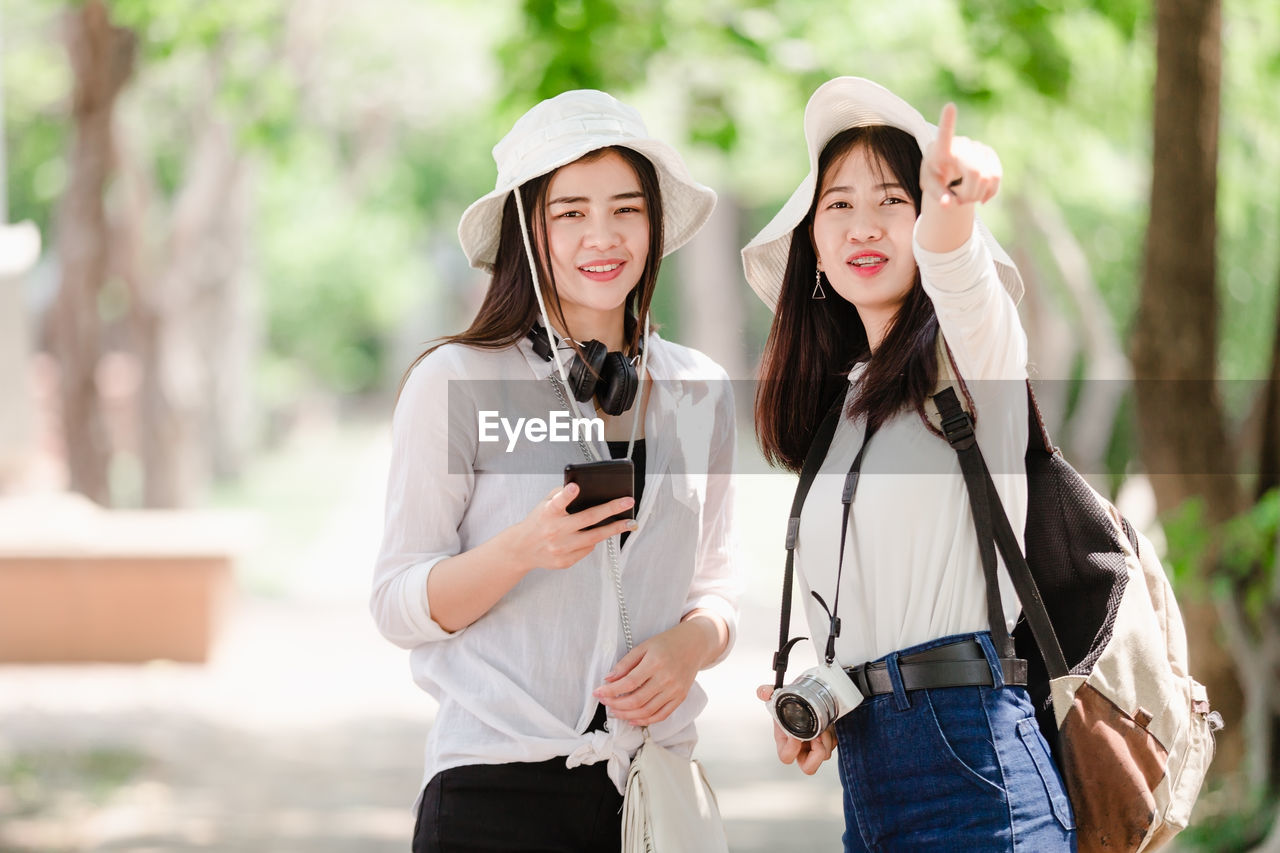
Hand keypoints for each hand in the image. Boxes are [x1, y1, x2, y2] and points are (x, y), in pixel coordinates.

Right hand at [501, 483, 634, 571]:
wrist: (522, 549)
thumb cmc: (539, 521)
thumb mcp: (544, 504)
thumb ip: (561, 495)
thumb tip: (585, 489)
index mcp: (547, 513)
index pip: (556, 503)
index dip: (566, 495)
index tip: (576, 487)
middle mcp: (554, 531)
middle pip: (587, 519)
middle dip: (610, 509)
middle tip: (628, 501)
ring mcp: (560, 548)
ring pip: (593, 538)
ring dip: (614, 529)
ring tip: (629, 522)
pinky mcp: (565, 561)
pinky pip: (587, 548)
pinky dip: (595, 540)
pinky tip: (601, 533)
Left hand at [593, 621, 706, 725]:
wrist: (694, 644)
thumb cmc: (667, 643)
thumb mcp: (644, 646)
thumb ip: (625, 663)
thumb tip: (608, 679)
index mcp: (655, 663)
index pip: (628, 683)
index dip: (610, 691)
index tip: (597, 692)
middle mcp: (666, 679)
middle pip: (636, 700)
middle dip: (616, 704)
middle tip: (604, 702)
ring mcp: (675, 691)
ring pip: (647, 711)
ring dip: (627, 714)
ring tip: (614, 711)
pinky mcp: (680, 698)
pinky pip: (661, 715)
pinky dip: (645, 721)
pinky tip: (632, 719)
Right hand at [756, 685, 835, 774]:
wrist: (806, 699)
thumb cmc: (790, 702)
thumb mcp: (778, 696)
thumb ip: (767, 692)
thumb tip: (764, 692)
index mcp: (784, 741)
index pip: (786, 757)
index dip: (792, 748)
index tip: (796, 734)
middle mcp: (799, 748)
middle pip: (808, 767)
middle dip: (815, 754)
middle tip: (817, 737)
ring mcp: (813, 747)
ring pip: (824, 755)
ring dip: (827, 741)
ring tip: (824, 726)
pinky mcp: (826, 743)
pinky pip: (833, 746)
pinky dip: (832, 736)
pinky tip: (828, 724)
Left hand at [921, 103, 1001, 207]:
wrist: (946, 166)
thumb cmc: (934, 174)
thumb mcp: (929, 186)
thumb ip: (937, 196)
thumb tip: (948, 204)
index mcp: (941, 149)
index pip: (945, 134)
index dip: (949, 121)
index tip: (950, 106)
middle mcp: (961, 143)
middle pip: (975, 172)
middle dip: (970, 194)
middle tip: (959, 202)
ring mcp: (977, 146)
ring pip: (988, 176)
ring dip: (978, 195)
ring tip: (967, 197)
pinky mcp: (990, 154)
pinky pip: (996, 176)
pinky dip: (990, 191)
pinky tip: (982, 197)